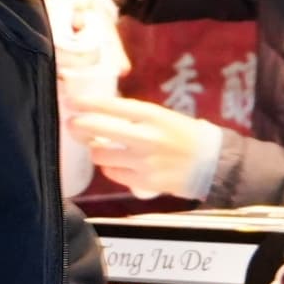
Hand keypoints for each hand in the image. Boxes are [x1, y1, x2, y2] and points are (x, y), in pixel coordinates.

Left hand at [71, 96, 224, 200]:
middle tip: (73, 124)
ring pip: (101, 155)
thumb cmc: (184, 136)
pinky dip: (109, 168)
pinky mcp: (144, 181)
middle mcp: (146, 137)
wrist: (211, 163)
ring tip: (99, 147)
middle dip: (79, 125)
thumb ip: (135, 116)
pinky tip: (114, 164)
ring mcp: (144, 161)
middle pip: (99, 129)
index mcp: (153, 116)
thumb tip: (101, 113)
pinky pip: (113, 174)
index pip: (112, 106)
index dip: (88, 103)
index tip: (72, 102)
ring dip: (96, 150)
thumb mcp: (163, 117)